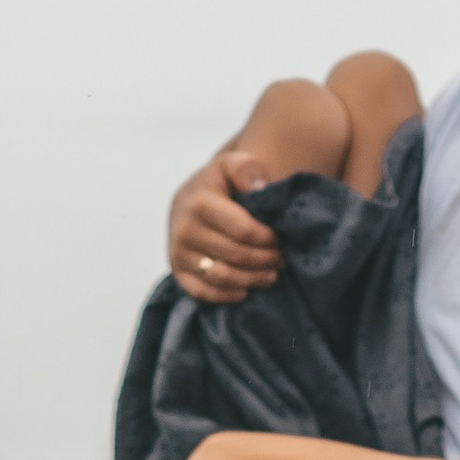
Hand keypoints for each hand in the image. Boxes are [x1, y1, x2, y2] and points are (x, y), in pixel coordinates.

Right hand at [169, 147, 281, 301]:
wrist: (188, 199)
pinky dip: (227, 295)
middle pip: (236, 255)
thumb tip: (259, 188)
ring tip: (271, 274)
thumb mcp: (232, 165)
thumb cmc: (218, 184)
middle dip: (266, 260)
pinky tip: (246, 289)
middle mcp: (185, 229)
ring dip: (252, 279)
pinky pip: (203, 292)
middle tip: (282, 259)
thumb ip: (246, 168)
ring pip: (222, 277)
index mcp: (200, 203)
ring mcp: (178, 253)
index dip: (268, 239)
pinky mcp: (177, 271)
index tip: (281, 239)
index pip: (244, 231)